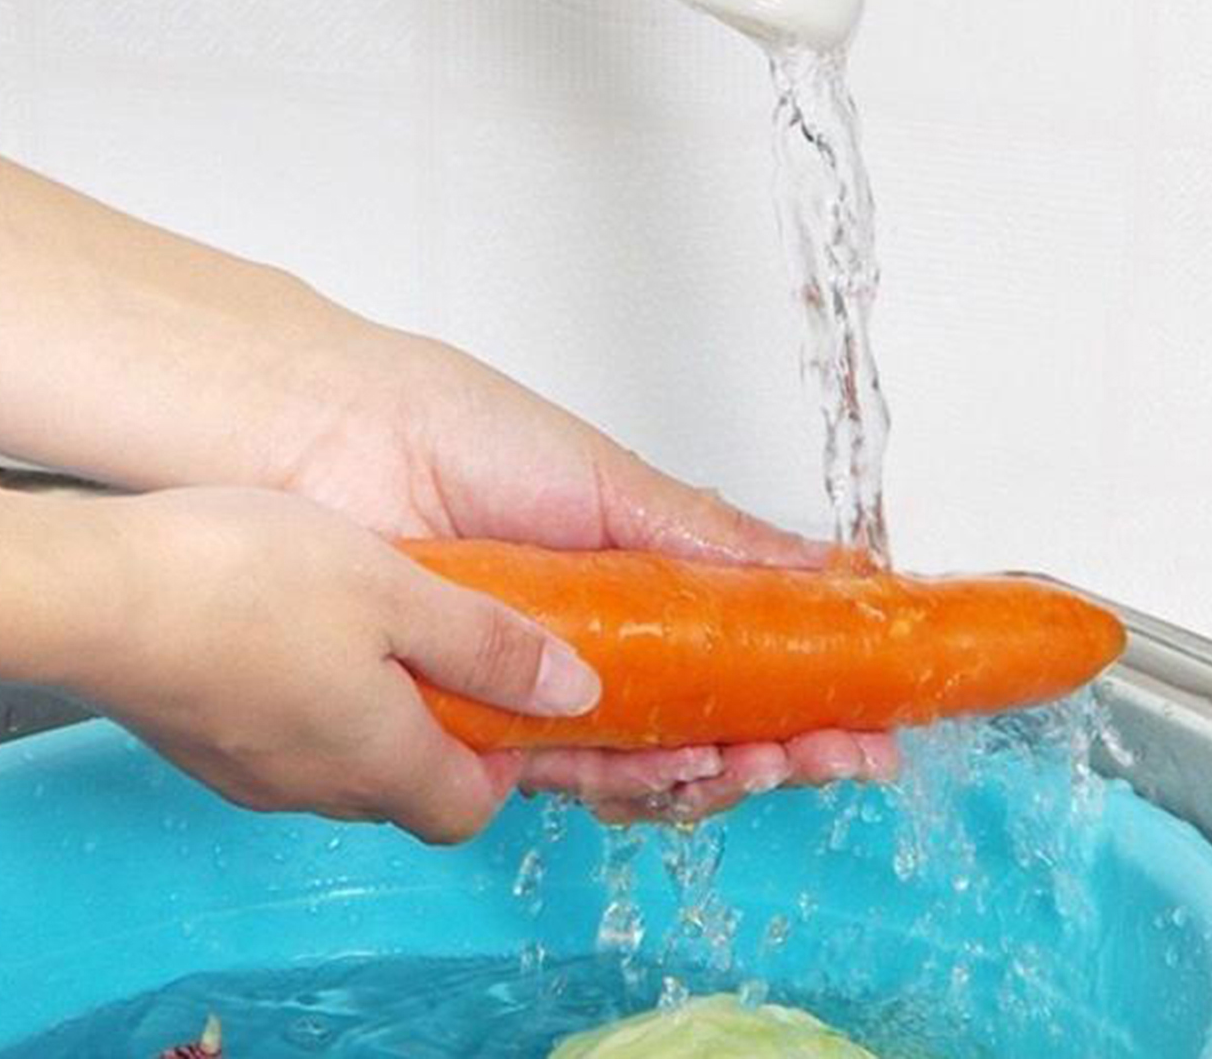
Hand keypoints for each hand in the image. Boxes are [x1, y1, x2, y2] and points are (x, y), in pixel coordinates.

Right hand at [66, 486, 604, 842]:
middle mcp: (312, 785)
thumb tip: (573, 693)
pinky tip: (296, 624)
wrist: (91, 595)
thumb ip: (489, 646)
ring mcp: (246, 769)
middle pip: (403, 788)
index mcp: (378, 761)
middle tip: (450, 648)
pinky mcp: (198, 738)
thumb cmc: (246, 586)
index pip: (466, 810)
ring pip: (339, 761)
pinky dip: (309, 698)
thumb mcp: (401, 593)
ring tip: (376, 623)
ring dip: (373, 711)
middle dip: (441, 732)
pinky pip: (279, 736)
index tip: (511, 699)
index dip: (501, 765)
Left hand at [267, 327, 899, 820]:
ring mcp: (533, 688)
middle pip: (700, 717)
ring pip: (644, 758)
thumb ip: (710, 538)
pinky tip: (689, 764)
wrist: (339, 442)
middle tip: (842, 750)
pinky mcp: (477, 728)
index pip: (731, 649)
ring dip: (722, 767)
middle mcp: (585, 642)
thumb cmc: (460, 433)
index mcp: (625, 578)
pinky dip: (636, 778)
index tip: (871, 706)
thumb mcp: (611, 483)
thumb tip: (820, 565)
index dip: (803, 684)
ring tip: (776, 754)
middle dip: (781, 742)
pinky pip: (566, 772)